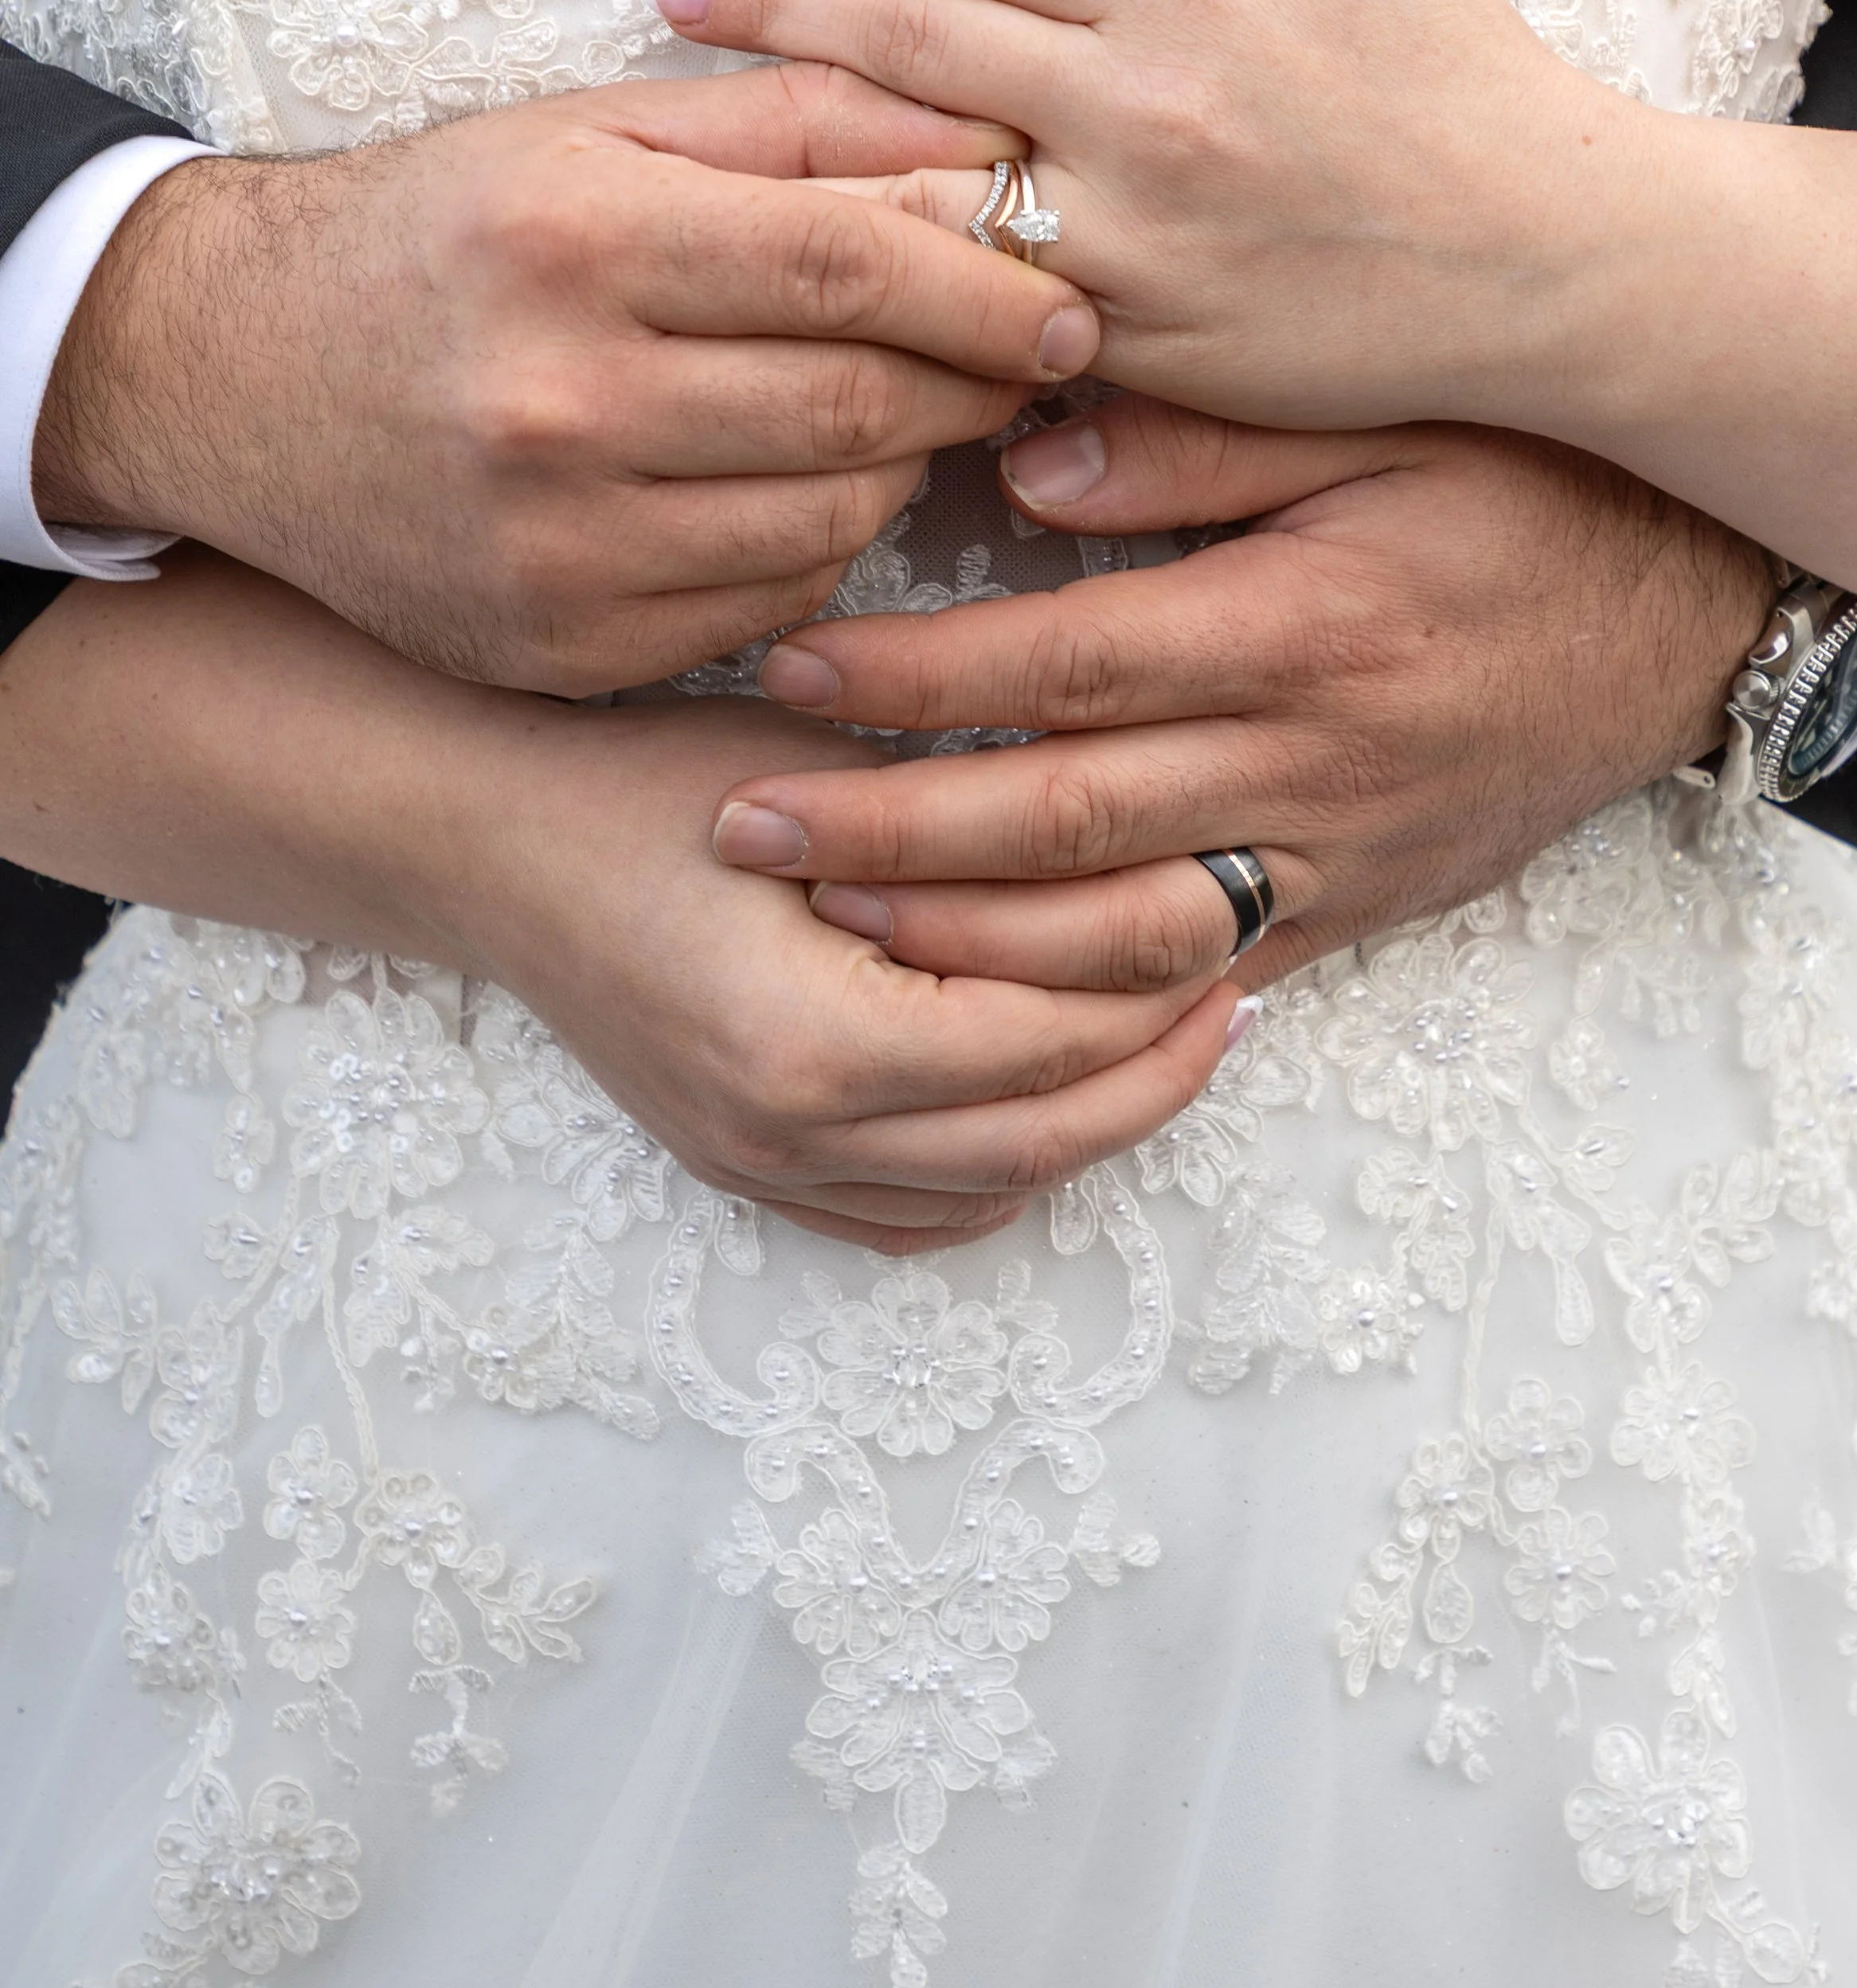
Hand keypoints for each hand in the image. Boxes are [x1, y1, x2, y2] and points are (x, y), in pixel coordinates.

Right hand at [0, 553, 1237, 1253]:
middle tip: (1242, 981)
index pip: (1059, 1036)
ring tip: (1173, 1031)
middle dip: (1167, 1062)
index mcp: (820, 1037)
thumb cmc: (650, 770)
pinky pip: (915, 1217)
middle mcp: (793, 1135)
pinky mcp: (744, 1170)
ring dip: (1101, 1119)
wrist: (484, 831)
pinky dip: (1008, 1173)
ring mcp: (762, 1170)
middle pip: (1049, 1138)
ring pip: (994, 1192)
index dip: (1169, 974)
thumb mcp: (833, 775)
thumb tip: (1164, 852)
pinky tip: (1057, 1096)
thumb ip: (989, 832)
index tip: (1239, 900)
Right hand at [34, 67, 1099, 694]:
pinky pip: (765, 605)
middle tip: (1023, 361)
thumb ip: (800, 127)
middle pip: (856, 407)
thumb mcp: (598, 133)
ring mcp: (552, 544)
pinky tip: (791, 490)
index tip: (1071, 304)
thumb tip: (993, 144)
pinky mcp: (557, 645)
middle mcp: (554, 401)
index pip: (843, 265)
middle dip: (972, 385)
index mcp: (572, 237)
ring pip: (830, 522)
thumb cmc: (448, 232)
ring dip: (903, 471)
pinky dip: (815, 550)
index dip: (987, 287)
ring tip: (896, 412)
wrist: (231, 374)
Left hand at [659, 0, 1617, 436]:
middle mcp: (1144, 104)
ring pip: (925, 180)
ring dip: (797, 144)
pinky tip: (807, 263)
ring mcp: (1139, 234)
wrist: (1558, 261)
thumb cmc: (1462, 80)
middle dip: (776, 8)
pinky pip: (989, 307)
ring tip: (693, 126)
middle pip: (914, 39)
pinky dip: (893, 280)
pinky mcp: (1149, 341)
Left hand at [706, 400, 1774, 986]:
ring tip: (826, 914)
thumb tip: (1029, 465)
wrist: (1694, 613)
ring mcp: (1340, 850)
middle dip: (886, 831)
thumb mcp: (1389, 413)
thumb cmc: (1530, 485)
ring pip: (1121, 928)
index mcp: (1301, 622)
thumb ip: (1205, 437)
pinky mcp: (1365, 905)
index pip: (1062, 665)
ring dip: (963, 934)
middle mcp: (1312, 758)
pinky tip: (987, 992)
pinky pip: (1215, 976)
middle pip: (1060, 817)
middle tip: (739, 822)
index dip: (912, 678)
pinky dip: (1095, 997)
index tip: (787, 664)